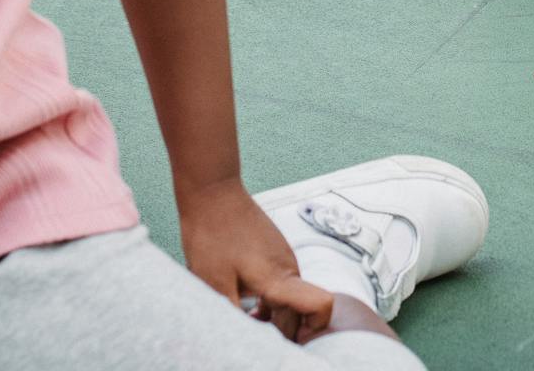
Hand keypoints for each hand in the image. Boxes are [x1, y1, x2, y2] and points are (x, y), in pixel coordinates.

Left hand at [177, 177, 333, 341]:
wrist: (212, 192)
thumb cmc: (212, 234)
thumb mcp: (213, 284)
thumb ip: (233, 316)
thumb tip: (244, 339)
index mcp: (278, 278)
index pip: (321, 306)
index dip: (314, 329)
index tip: (289, 341)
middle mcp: (289, 268)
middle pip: (301, 311)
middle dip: (283, 330)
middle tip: (252, 336)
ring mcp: (283, 257)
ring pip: (291, 297)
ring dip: (274, 315)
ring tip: (246, 319)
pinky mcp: (275, 250)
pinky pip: (282, 282)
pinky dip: (270, 299)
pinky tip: (246, 301)